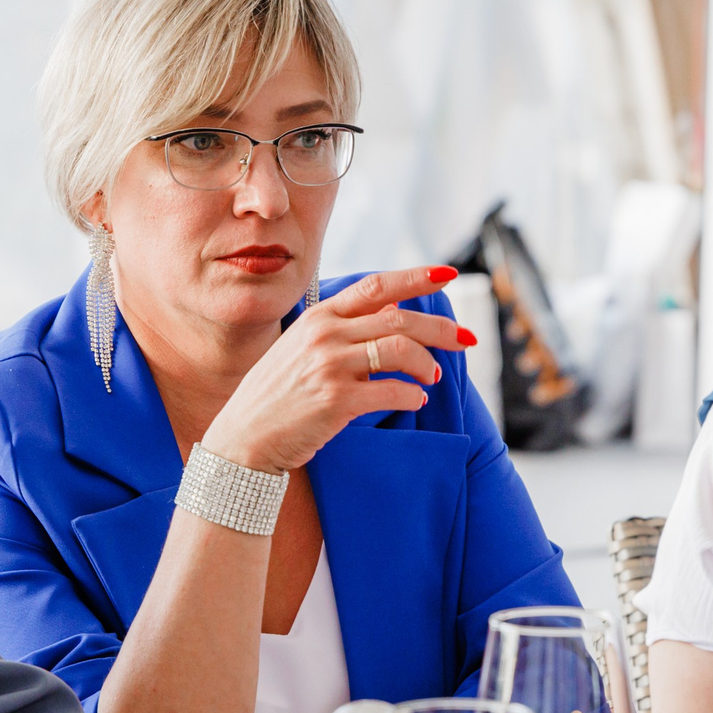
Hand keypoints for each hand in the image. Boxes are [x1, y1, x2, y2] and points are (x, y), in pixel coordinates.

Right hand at [198, 267, 472, 473]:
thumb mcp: (303, 347)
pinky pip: (391, 391)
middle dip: (440, 327)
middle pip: (399, 319)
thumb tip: (392, 313)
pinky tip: (415, 399)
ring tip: (433, 376)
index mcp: (320, 317)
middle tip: (465, 339)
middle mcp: (324, 335)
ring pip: (400, 351)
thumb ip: (342, 328)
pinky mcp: (335, 401)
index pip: (376, 286)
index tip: (448, 275)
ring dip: (427, 364)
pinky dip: (411, 395)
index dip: (416, 277)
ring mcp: (329, 367)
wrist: (246, 437)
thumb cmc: (279, 394)